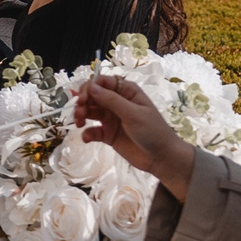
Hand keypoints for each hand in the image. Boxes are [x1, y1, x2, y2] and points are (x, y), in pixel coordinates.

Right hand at [75, 75, 198, 190]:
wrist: (161, 158)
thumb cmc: (152, 131)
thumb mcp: (133, 114)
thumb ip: (111, 100)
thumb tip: (91, 87)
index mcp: (126, 92)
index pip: (102, 82)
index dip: (90, 87)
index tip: (83, 98)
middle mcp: (117, 102)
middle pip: (93, 96)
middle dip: (83, 102)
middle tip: (79, 113)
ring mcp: (112, 118)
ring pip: (90, 111)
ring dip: (81, 115)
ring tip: (79, 123)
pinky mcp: (108, 134)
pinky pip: (93, 130)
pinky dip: (87, 133)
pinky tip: (87, 138)